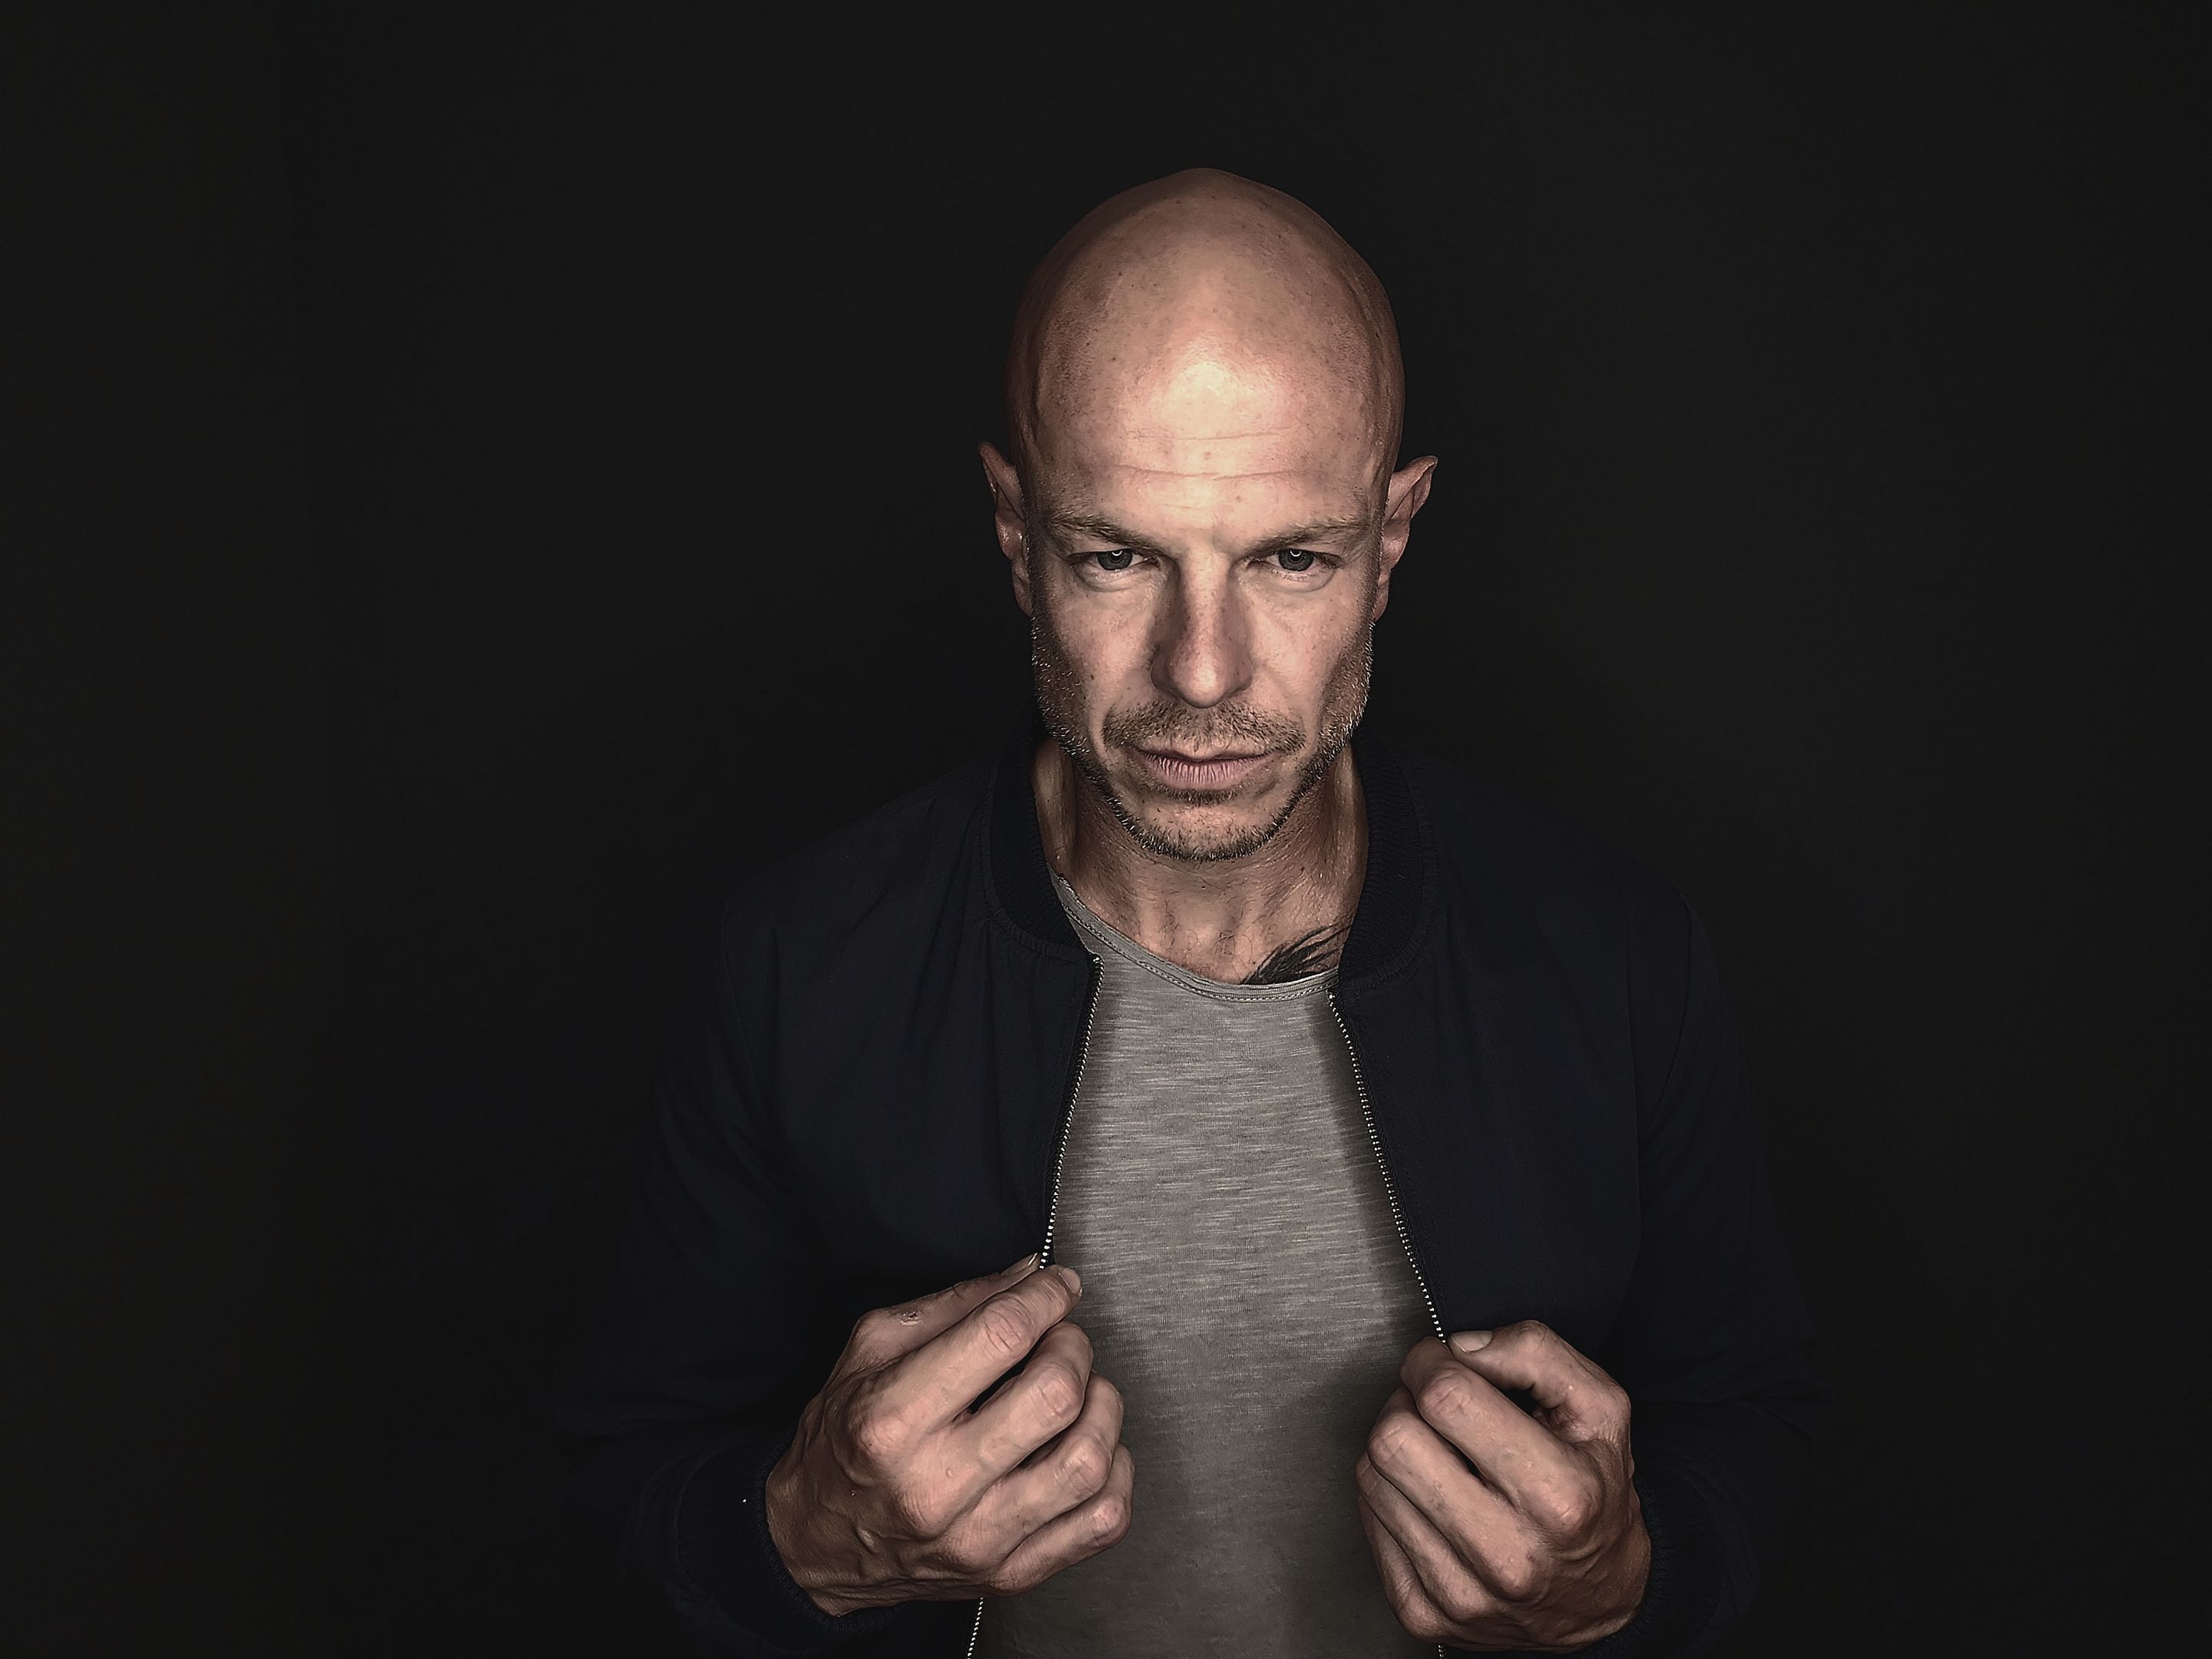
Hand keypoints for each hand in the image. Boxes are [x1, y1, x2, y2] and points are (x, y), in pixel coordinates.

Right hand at [763, 1254, 1133, 1615]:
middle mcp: (935, 1487)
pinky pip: (1101, 1520)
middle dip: (1073, 1346)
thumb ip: (954, 1304)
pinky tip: (1086, 1445)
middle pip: (1054, 1395)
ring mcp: (978, 1539)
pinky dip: (1114, 1471)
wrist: (815, 1547)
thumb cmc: (843, 1443)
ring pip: (1088, 1460)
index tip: (1058, 1286)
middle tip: (1060, 1339)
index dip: (1045, 1296)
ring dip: (1101, 1406)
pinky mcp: (1008, 1573)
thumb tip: (1027, 1275)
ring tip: (1079, 1391)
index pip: (1001, 1336)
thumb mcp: (869, 1352)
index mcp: (892, 1420)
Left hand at [1354, 1321, 1650, 1650]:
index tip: (1440, 1362)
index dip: (1431, 1362)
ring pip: (1371, 1477)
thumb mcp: (1599, 1407)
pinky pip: (1368, 1522)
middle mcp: (1508, 1554)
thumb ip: (1537, 1351)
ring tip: (1435, 1450)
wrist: (1600, 1600)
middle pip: (1394, 1439)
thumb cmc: (1595, 1495)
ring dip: (1395, 1447)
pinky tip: (1428, 1492)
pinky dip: (1390, 1493)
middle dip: (1406, 1402)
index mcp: (1558, 1495)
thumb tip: (1462, 1346)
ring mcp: (1460, 1592)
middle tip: (1433, 1405)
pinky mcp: (1423, 1615)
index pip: (1446, 1399)